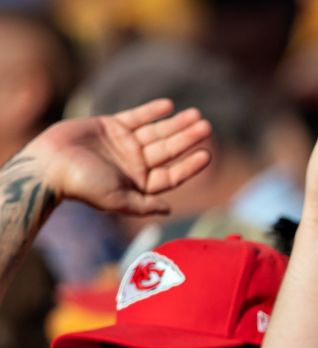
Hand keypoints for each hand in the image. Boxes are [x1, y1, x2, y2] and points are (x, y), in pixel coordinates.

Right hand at [22, 98, 211, 214]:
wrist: (49, 165)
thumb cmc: (83, 186)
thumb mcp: (118, 200)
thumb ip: (145, 205)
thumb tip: (170, 210)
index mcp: (140, 183)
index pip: (172, 174)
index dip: (190, 165)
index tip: (207, 155)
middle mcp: (135, 164)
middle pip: (168, 149)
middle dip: (187, 138)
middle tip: (206, 127)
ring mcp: (124, 144)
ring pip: (157, 132)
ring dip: (176, 123)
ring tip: (196, 115)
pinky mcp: (110, 126)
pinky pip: (136, 117)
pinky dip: (152, 111)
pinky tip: (169, 106)